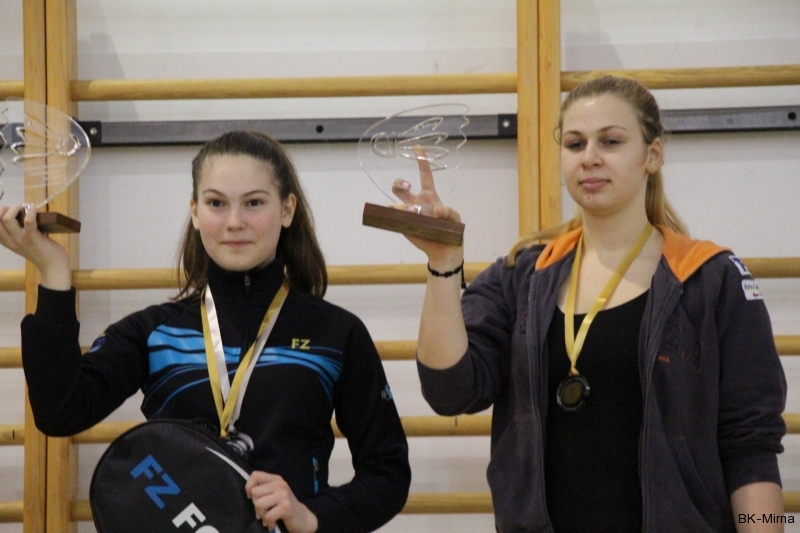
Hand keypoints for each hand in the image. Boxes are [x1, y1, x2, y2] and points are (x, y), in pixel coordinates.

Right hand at [0, 203, 70, 289]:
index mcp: (7, 242)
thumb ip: (20, 233)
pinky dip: (30, 212)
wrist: (53, 267)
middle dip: (5, 209)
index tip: (8, 210)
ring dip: (15, 208)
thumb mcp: (24, 244)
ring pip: (7, 219)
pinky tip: (33, 207)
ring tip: (25, 207)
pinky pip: (28, 222)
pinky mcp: (33, 238)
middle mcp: (11, 241)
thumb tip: (22, 215)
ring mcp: (21, 240)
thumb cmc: (41, 253)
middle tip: (18, 208)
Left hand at [245, 471, 317, 532]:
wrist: (301, 517)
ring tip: (267, 517)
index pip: (255, 475)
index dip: (249, 486)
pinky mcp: (286, 506)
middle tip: (263, 510)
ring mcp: (283, 494)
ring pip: (258, 504)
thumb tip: (249, 494)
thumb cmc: (284, 505)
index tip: (251, 496)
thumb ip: (263, 490)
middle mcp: (280, 484)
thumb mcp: (274, 493)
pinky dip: (268, 522)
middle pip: (254, 492)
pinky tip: (273, 523)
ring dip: (261, 514)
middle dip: (255, 504)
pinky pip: (267, 515)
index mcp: (276, 479)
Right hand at [390, 146, 463, 266]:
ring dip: (401, 205)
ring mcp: (409, 214)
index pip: (424, 175)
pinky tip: (400, 216)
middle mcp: (416, 202)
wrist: (445, 249)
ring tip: (412, 212)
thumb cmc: (450, 230)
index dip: (421, 160)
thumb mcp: (456, 219)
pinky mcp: (404, 226)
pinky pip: (394, 218)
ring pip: (396, 203)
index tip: (417, 147)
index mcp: (430, 196)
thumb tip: (437, 210)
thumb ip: (449, 213)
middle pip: (400, 187)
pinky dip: (394, 216)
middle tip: (407, 187)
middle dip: (399, 183)